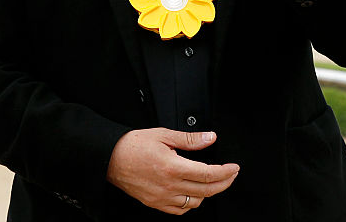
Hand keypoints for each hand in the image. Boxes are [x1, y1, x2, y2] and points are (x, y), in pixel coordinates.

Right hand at [106, 128, 239, 214]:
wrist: (110, 157)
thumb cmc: (133, 145)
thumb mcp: (163, 135)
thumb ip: (190, 140)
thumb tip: (210, 138)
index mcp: (173, 167)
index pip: (208, 174)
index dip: (225, 172)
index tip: (234, 168)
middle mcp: (169, 185)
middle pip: (206, 191)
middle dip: (224, 183)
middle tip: (231, 174)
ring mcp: (162, 197)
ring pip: (195, 203)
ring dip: (208, 194)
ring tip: (212, 182)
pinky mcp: (155, 203)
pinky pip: (179, 210)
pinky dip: (191, 204)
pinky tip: (193, 194)